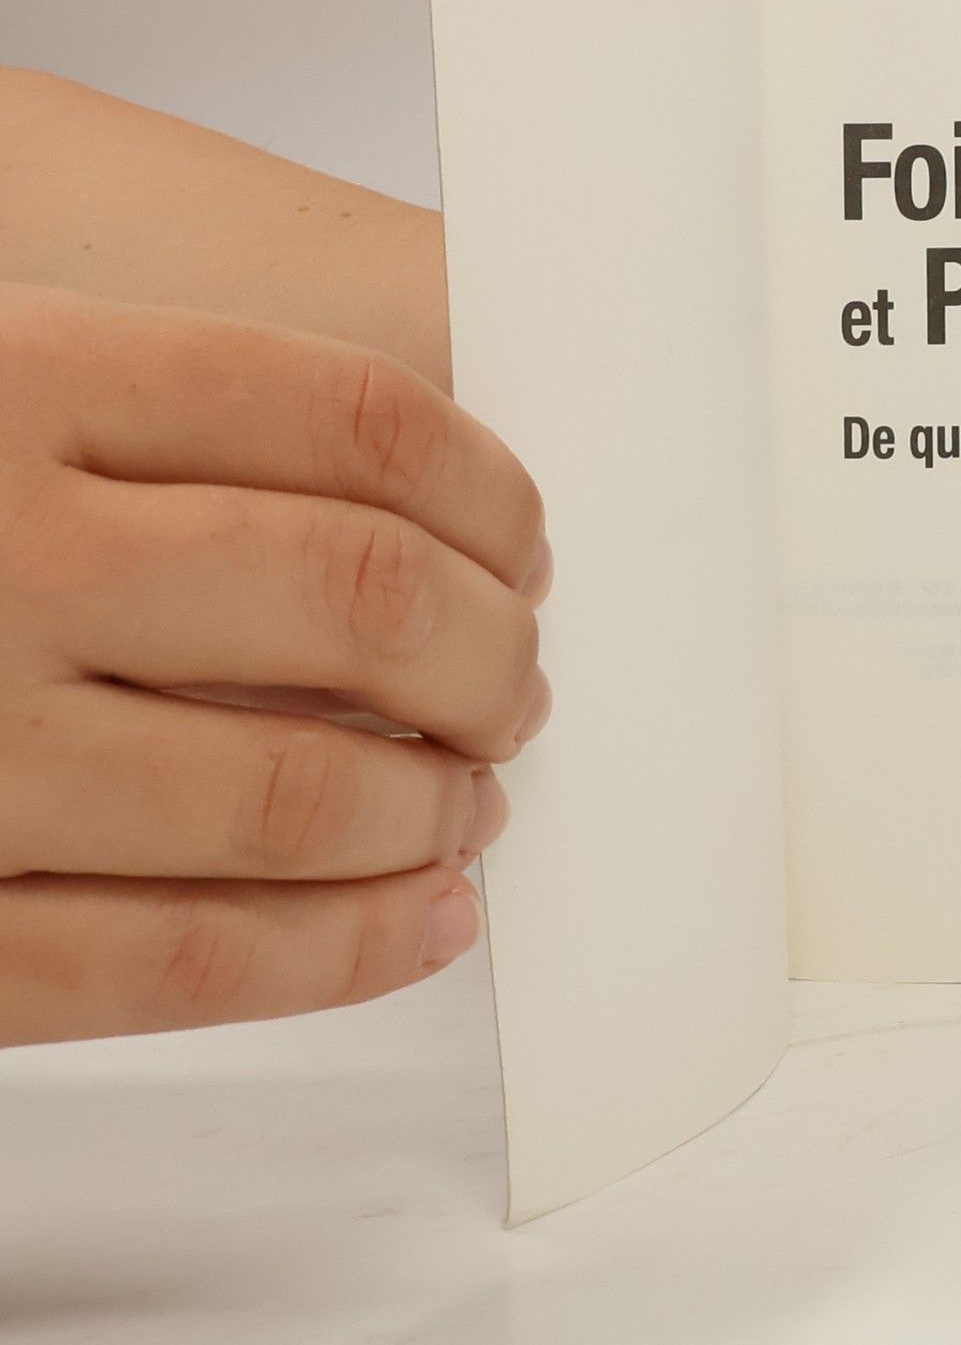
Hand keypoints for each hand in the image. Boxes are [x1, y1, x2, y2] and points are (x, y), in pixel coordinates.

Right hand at [0, 283, 550, 1044]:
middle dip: (491, 652)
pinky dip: (341, 951)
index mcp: (15, 381)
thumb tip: (421, 520)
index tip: (525, 540)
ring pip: (294, 792)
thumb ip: (164, 421)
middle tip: (517, 677)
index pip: (352, 415)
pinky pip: (177, 963)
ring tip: (476, 796)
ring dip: (437, 804)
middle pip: (362, 596)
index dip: (488, 490)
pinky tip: (423, 917)